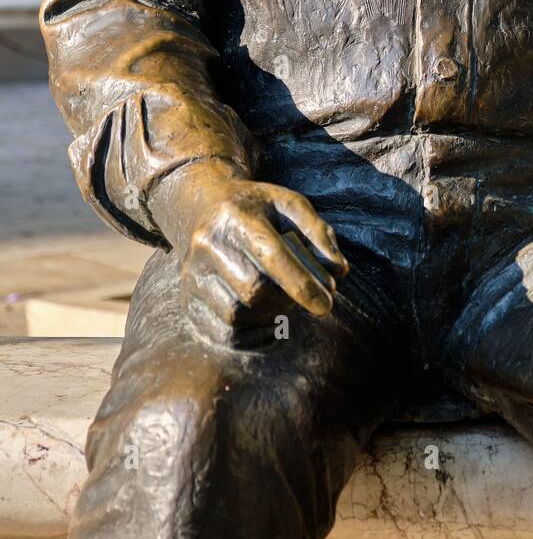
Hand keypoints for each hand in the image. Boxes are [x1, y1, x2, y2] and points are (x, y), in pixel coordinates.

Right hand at [149, 159, 348, 343]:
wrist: (202, 205)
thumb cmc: (256, 207)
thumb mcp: (289, 204)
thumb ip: (318, 232)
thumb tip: (339, 271)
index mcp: (237, 216)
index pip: (271, 255)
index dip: (301, 284)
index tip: (325, 304)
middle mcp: (208, 244)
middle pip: (253, 289)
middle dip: (287, 300)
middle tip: (303, 297)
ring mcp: (192, 272)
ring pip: (235, 314)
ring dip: (269, 317)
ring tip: (283, 303)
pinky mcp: (186, 297)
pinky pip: (220, 331)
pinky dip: (250, 335)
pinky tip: (266, 321)